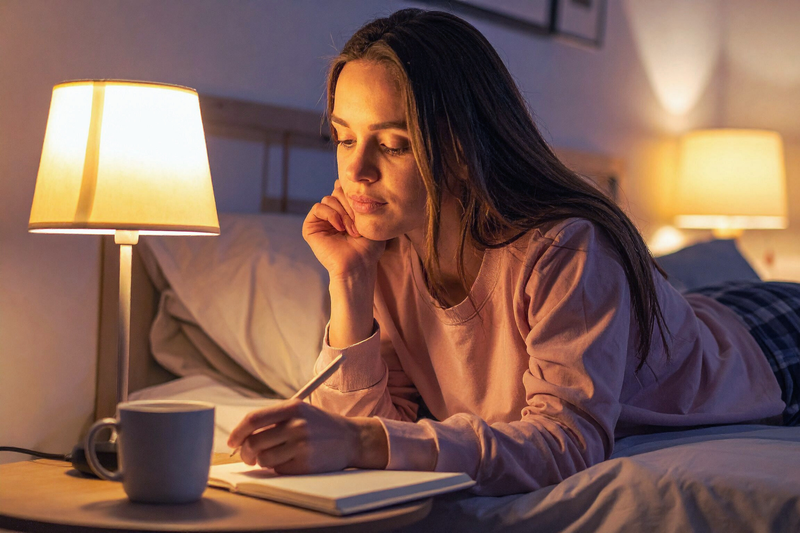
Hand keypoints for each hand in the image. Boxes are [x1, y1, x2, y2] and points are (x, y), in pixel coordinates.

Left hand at [227, 400, 387, 473]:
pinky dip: (278, 467)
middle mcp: (296, 425)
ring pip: (263, 458)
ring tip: (272, 456)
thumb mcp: (299, 411)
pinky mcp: (306, 463)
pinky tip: (290, 460)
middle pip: (254, 442)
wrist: (350, 438)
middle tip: (247, 456)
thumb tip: (241, 437)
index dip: (237, 432)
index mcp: (292, 408)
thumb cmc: (319, 425)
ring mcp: (301, 445)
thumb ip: (273, 418)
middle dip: (245, 452)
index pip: (253, 420)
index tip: (232, 442)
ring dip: (262, 461)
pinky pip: (278, 469)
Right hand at [303, 180, 385, 279]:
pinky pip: (318, 207)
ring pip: (329, 199)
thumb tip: (337, 181)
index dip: (354, 197)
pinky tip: (339, 228)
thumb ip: (356, 199)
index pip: (344, 190)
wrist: (359, 265)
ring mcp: (320, 221)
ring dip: (343, 213)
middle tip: (359, 223)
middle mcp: (331, 215)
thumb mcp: (367, 218)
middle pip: (337, 192)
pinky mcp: (310, 227)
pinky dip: (331, 214)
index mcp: (343, 212)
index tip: (365, 211)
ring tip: (351, 230)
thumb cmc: (369, 247)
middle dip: (350, 205)